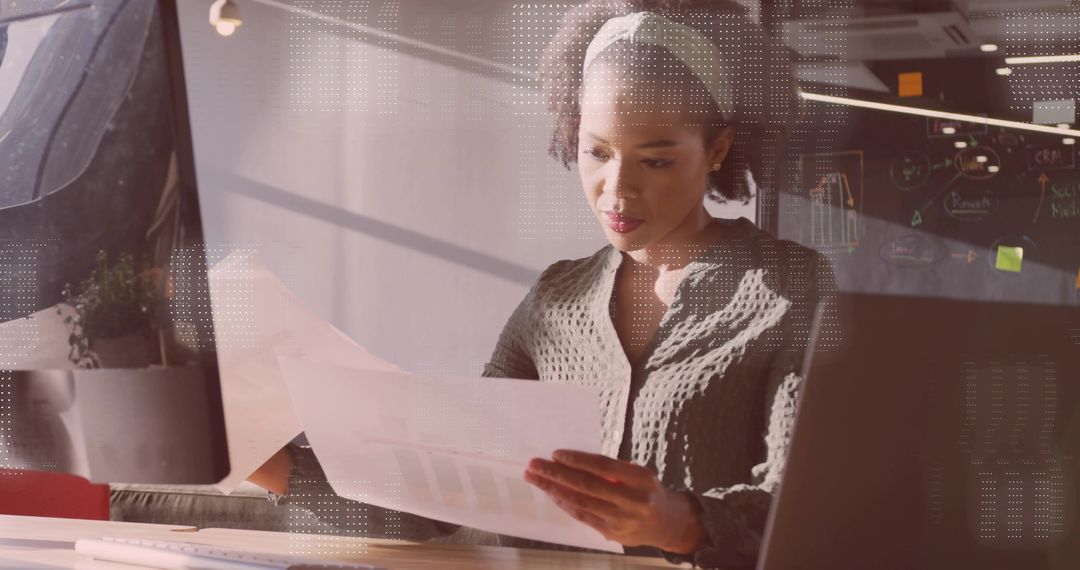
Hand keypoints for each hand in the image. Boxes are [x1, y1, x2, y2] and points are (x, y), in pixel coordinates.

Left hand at [523, 449, 703, 552]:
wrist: (668, 523)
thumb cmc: (648, 491)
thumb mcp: (639, 474)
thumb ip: (612, 469)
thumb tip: (574, 460)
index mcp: (640, 479)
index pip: (603, 467)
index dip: (578, 460)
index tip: (556, 453)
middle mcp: (632, 500)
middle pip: (588, 485)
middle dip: (557, 474)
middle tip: (535, 465)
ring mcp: (621, 519)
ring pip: (581, 502)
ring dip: (554, 489)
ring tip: (536, 478)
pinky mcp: (612, 532)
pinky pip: (583, 516)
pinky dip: (566, 504)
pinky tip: (552, 493)